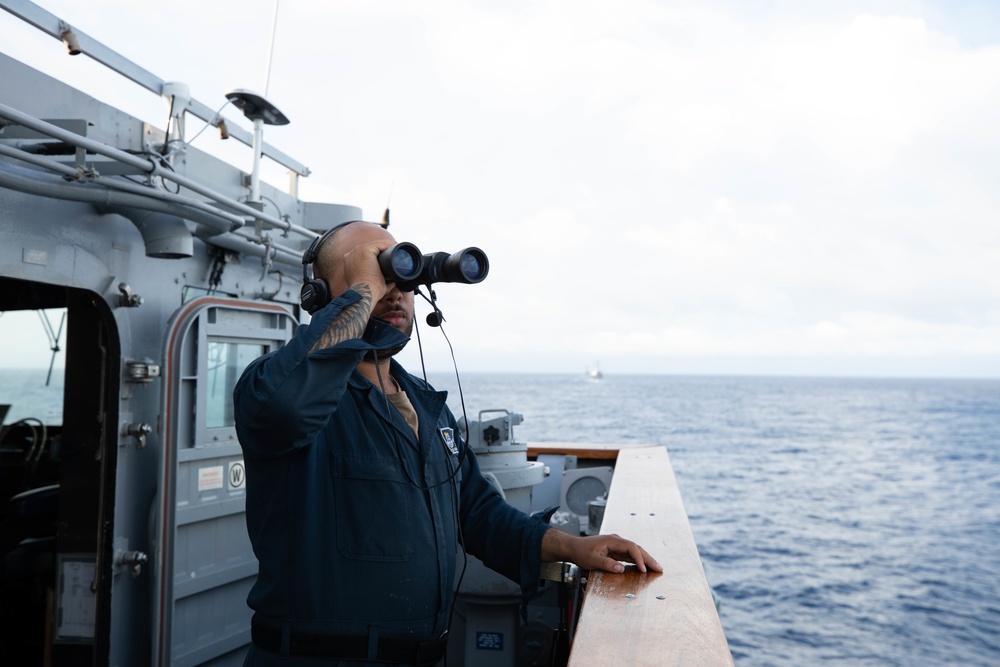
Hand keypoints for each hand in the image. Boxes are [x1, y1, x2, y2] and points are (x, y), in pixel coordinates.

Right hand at [342, 238, 395, 301]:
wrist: (364, 294)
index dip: (379, 255)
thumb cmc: (369, 292)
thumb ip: (379, 282)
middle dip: (385, 250)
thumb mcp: (371, 286)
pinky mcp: (365, 249)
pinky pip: (380, 244)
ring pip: (376, 245)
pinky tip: (397, 246)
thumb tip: (392, 281)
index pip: (367, 255)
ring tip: (400, 251)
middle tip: (398, 254)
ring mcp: (357, 251)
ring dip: (388, 246)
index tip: (391, 259)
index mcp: (350, 262)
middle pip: (372, 248)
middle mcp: (352, 254)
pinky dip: (389, 244)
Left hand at [541, 530, 662, 573]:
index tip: (643, 569)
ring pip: (635, 552)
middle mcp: (616, 541)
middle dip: (648, 558)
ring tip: (656, 568)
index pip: (631, 547)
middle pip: (636, 548)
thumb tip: (621, 569)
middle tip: (659, 568)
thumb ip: (606, 564)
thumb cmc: (581, 552)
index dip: (639, 558)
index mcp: (612, 540)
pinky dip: (638, 561)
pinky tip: (644, 567)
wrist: (573, 547)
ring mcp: (617, 546)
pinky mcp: (615, 551)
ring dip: (645, 560)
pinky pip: (630, 556)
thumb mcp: (592, 560)